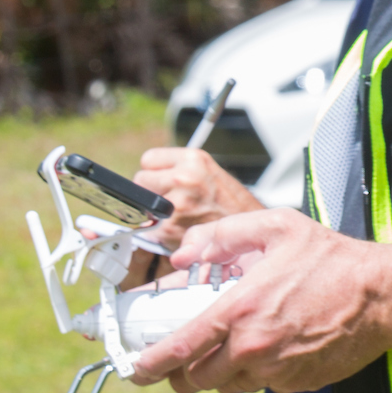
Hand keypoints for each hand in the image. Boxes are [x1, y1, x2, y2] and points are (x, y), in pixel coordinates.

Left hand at [127, 209, 391, 392]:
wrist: (382, 294)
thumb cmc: (330, 258)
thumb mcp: (274, 227)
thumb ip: (222, 237)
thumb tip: (184, 256)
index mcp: (240, 311)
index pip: (179, 350)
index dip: (148, 364)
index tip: (134, 368)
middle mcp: (253, 349)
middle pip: (196, 379)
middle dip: (181, 371)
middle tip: (179, 356)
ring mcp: (276, 372)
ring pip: (228, 385)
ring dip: (219, 371)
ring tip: (231, 342)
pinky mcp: (296, 384)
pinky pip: (262, 385)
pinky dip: (256, 371)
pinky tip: (272, 343)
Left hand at [133, 146, 262, 241]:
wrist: (250, 230)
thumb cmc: (231, 204)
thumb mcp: (208, 172)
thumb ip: (178, 170)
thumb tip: (147, 179)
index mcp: (193, 159)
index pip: (148, 159)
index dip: (155, 172)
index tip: (162, 181)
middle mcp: (184, 178)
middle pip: (141, 180)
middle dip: (151, 192)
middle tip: (170, 201)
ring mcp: (176, 203)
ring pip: (143, 207)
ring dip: (154, 214)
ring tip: (178, 216)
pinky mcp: (170, 228)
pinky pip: (150, 229)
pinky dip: (160, 233)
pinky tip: (180, 230)